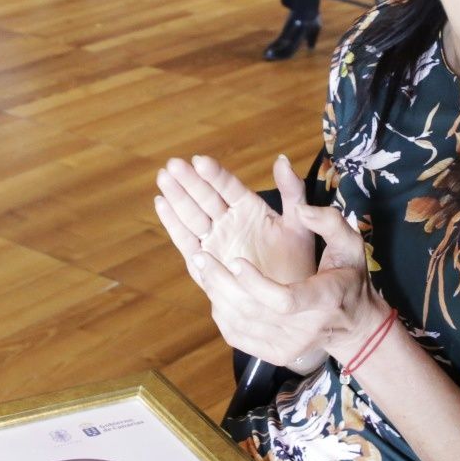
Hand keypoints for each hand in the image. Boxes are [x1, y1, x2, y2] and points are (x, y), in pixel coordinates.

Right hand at [155, 155, 317, 287]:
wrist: (284, 300)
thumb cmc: (295, 261)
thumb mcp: (299, 224)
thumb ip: (292, 192)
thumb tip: (282, 159)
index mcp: (249, 208)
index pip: (228, 187)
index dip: (214, 175)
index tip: (200, 161)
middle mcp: (228, 220)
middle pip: (204, 197)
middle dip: (188, 181)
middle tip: (173, 164)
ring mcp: (214, 239)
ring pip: (191, 215)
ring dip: (176, 196)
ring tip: (163, 178)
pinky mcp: (203, 260)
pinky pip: (185, 239)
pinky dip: (172, 223)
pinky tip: (161, 203)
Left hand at [178, 192, 386, 372]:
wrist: (353, 324)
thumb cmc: (349, 276)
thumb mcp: (350, 244)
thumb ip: (329, 222)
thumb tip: (302, 210)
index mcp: (326, 298)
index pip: (285, 299)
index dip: (255, 283)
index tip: (235, 260)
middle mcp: (306, 329)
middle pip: (253, 310)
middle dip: (222, 282)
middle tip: (201, 255)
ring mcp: (289, 346)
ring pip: (240, 323)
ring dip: (215, 294)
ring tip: (202, 266)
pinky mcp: (275, 354)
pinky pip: (236, 336)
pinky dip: (220, 312)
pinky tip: (215, 290)